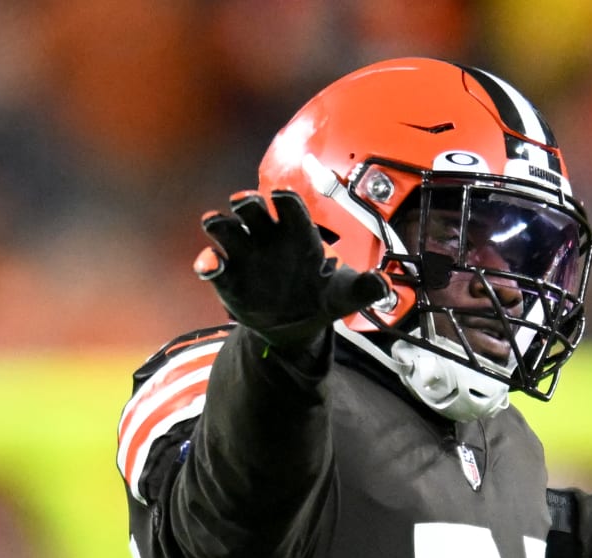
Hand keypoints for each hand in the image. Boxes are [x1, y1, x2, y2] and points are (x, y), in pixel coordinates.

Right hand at [194, 190, 389, 349]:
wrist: (299, 326)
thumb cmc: (322, 298)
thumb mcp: (346, 295)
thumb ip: (364, 288)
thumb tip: (384, 284)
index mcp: (297, 233)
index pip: (290, 206)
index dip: (284, 200)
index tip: (280, 198)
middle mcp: (268, 236)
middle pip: (252, 207)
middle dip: (247, 201)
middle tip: (245, 202)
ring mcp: (245, 254)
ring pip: (226, 228)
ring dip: (220, 223)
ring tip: (216, 222)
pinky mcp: (228, 277)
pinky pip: (213, 264)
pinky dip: (208, 262)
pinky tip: (211, 265)